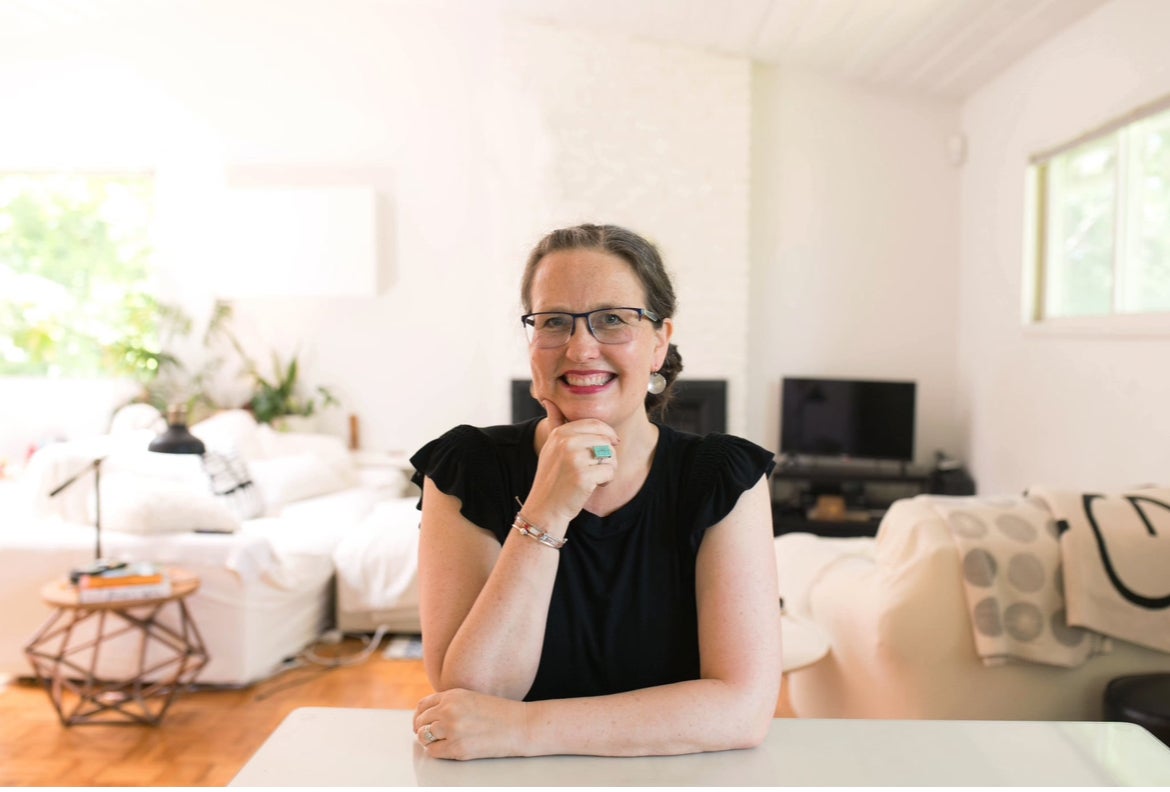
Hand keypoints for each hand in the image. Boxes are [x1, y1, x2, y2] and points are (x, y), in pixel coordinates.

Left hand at [413, 688, 527, 759]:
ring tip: (439, 742)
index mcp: (453, 695)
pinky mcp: (458, 748)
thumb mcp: (472, 698)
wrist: (520, 725)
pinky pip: (433, 752)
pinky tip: (447, 749)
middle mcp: (449, 710)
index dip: (420, 716)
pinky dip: (437, 752)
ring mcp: (452, 729)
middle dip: (422, 729)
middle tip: (429, 735)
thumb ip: (451, 703)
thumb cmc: (500, 713)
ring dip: (429, 741)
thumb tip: (430, 716)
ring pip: (424, 737)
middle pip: (420, 721)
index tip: (422, 723)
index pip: (423, 705)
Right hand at [524, 398, 618, 525]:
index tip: (612, 444)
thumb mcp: (550, 448)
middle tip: (600, 466)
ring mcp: (573, 458)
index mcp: (560, 433)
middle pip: (605, 439)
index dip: (608, 434)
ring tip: (595, 477)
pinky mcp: (582, 476)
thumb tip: (549, 400)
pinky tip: (594, 486)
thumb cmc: (551, 479)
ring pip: (610, 454)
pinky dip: (606, 480)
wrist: (544, 509)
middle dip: (609, 453)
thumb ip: (555, 424)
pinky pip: (610, 471)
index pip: (595, 424)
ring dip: (608, 468)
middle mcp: (566, 442)